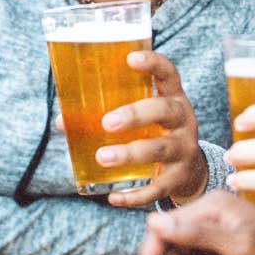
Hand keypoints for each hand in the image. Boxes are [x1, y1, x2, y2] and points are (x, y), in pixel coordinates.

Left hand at [94, 51, 206, 207]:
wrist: (191, 172)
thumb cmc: (156, 134)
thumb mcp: (144, 119)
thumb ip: (108, 114)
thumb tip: (62, 121)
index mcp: (173, 98)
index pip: (168, 74)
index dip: (153, 63)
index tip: (131, 58)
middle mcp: (184, 121)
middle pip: (165, 111)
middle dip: (135, 115)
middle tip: (106, 122)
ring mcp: (184, 150)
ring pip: (160, 149)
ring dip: (130, 153)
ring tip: (101, 157)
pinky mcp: (179, 179)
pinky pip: (158, 188)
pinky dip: (135, 195)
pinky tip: (114, 196)